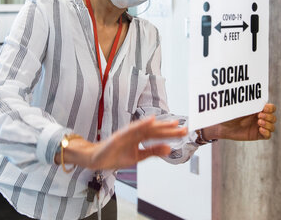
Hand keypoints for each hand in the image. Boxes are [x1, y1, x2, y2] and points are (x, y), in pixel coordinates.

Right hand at [56, 116, 186, 169]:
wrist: (97, 160)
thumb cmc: (116, 156)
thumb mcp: (138, 157)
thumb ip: (152, 152)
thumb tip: (169, 148)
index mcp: (140, 137)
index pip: (157, 134)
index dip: (170, 132)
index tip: (183, 131)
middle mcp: (135, 133)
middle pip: (154, 130)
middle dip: (169, 129)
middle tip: (183, 128)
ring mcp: (127, 134)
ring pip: (146, 128)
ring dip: (159, 126)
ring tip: (171, 124)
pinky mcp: (119, 137)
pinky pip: (131, 130)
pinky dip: (141, 124)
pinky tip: (150, 120)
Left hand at [203, 103, 276, 140]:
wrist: (222, 126)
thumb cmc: (229, 114)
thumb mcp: (238, 107)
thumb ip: (247, 104)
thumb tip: (254, 96)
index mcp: (257, 109)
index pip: (271, 108)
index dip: (270, 108)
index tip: (264, 108)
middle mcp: (260, 117)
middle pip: (273, 117)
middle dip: (269, 116)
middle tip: (259, 116)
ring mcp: (259, 126)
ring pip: (272, 126)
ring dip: (268, 124)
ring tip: (259, 122)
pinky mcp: (257, 135)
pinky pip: (268, 135)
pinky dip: (267, 132)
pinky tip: (260, 129)